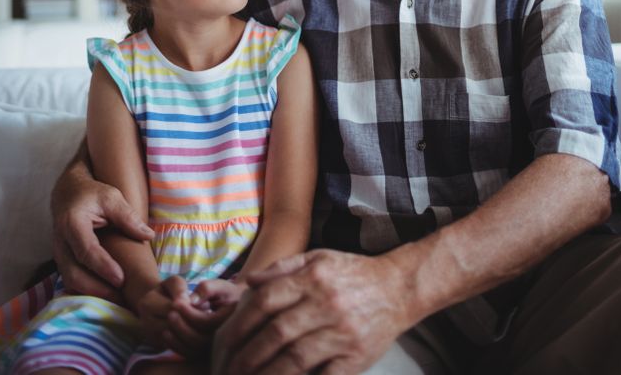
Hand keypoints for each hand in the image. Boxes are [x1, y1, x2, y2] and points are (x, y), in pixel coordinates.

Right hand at [51, 160, 153, 300]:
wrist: (67, 193)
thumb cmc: (92, 194)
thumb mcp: (111, 197)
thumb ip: (128, 217)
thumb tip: (148, 236)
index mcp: (72, 223)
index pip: (86, 250)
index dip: (103, 267)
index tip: (121, 279)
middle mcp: (60, 241)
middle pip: (74, 273)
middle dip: (97, 289)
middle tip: (122, 296)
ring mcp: (58, 253)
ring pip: (70, 281)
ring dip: (92, 294)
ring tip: (117, 300)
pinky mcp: (62, 261)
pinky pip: (70, 281)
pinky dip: (86, 291)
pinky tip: (105, 294)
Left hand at [163, 277, 246, 357]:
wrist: (233, 306)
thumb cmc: (226, 293)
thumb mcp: (220, 285)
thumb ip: (207, 288)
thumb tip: (192, 300)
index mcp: (229, 320)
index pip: (206, 322)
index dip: (189, 312)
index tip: (176, 301)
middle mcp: (224, 338)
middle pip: (199, 339)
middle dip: (182, 326)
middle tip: (170, 313)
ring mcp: (215, 348)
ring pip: (193, 349)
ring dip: (177, 337)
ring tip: (168, 320)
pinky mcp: (206, 352)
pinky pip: (190, 354)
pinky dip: (176, 346)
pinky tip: (167, 333)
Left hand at [211, 249, 411, 374]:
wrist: (398, 288)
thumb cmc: (352, 273)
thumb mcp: (318, 258)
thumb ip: (282, 268)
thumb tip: (248, 283)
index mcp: (313, 278)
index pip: (266, 301)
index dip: (239, 323)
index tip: (222, 342)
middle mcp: (325, 304)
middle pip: (276, 333)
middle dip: (245, 356)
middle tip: (227, 371)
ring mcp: (341, 332)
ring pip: (295, 359)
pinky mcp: (356, 357)